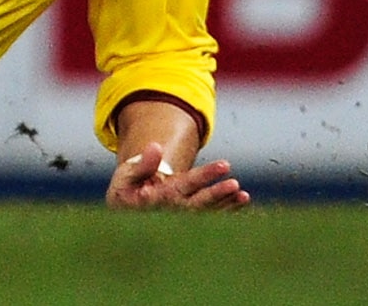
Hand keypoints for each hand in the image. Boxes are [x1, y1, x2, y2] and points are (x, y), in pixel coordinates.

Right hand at [104, 140, 247, 211]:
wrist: (124, 215)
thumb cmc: (124, 193)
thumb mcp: (125, 177)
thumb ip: (142, 165)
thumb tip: (156, 146)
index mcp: (156, 200)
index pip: (182, 187)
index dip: (201, 178)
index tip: (223, 166)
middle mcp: (172, 213)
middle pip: (198, 204)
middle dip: (216, 193)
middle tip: (234, 183)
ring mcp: (182, 220)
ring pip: (208, 214)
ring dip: (226, 204)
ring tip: (243, 194)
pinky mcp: (190, 221)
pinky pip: (211, 217)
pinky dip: (227, 210)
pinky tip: (242, 200)